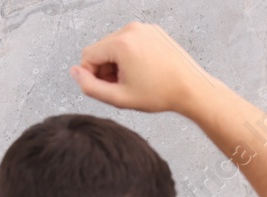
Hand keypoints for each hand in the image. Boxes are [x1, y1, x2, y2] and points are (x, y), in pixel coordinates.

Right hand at [70, 22, 212, 114]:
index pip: (87, 56)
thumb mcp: (119, 98)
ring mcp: (144, 28)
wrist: (191, 88)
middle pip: (101, 49)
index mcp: (121, 43)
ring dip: (117, 63)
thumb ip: (91, 87)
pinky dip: (131, 56)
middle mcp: (131, 30)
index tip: (106, 89)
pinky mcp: (153, 30)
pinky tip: (143, 71)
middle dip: (105, 68)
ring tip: (133, 80)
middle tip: (121, 87)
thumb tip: (74, 72)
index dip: (91, 76)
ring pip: (115, 45)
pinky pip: (131, 42)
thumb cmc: (160, 94)